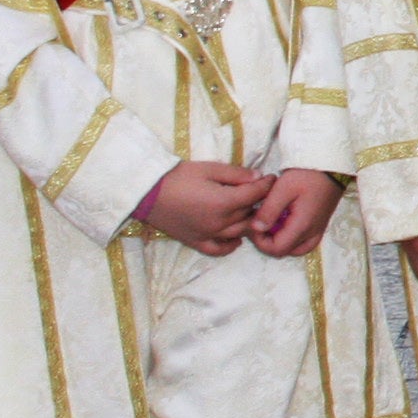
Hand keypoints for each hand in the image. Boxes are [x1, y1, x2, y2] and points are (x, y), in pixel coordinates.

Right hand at [137, 159, 272, 254]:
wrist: (146, 192)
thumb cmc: (177, 176)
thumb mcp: (209, 168)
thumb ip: (236, 174)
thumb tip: (259, 177)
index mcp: (223, 203)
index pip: (255, 195)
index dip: (267, 185)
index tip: (271, 178)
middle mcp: (219, 223)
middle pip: (249, 214)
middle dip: (259, 202)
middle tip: (261, 192)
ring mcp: (208, 235)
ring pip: (239, 232)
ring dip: (249, 221)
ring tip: (250, 210)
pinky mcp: (196, 241)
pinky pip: (219, 249)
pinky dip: (231, 244)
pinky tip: (236, 236)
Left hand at [247, 169, 344, 256]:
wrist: (332, 167)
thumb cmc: (307, 174)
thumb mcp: (283, 188)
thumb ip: (269, 210)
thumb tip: (255, 228)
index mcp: (302, 226)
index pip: (277, 249)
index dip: (260, 242)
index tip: (253, 225)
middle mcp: (312, 233)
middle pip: (285, 251)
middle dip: (268, 242)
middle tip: (260, 223)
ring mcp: (318, 230)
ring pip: (295, 249)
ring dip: (280, 241)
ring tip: (272, 224)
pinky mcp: (320, 225)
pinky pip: (304, 242)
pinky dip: (292, 238)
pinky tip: (285, 222)